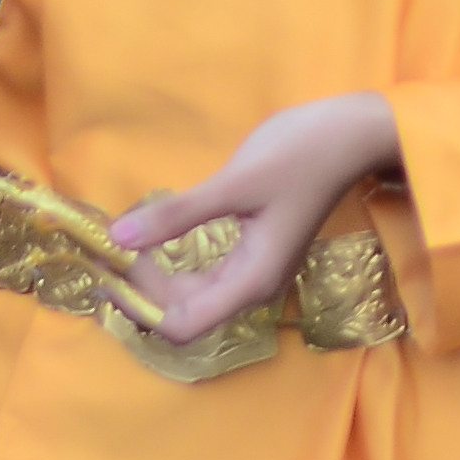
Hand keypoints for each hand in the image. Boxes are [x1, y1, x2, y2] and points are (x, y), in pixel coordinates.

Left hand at [106, 90, 404, 348]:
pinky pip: (204, 274)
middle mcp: (252, 286)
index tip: (109, 271)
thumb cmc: (301, 156)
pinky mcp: (254, 250)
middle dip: (141, 288)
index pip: (182, 325)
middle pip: (184, 312)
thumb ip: (178, 214)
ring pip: (192, 295)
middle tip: (106, 249)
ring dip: (154, 277)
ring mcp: (255, 269)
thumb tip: (118, 238)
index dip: (140, 306)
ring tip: (121, 245)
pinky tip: (154, 239)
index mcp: (250, 280)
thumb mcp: (235, 183)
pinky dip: (173, 263)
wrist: (353, 134)